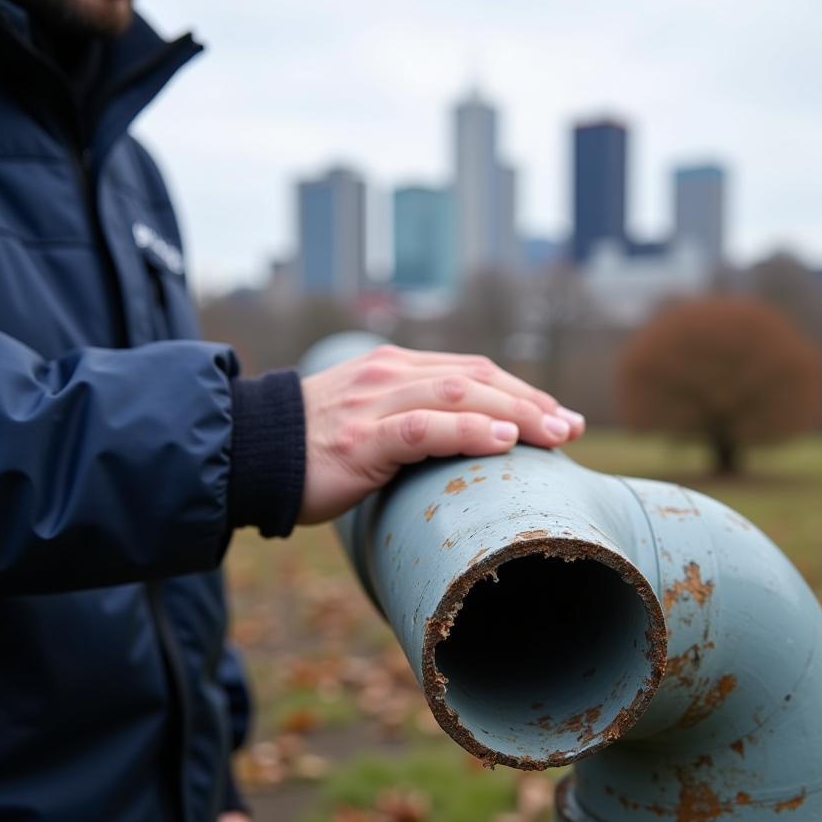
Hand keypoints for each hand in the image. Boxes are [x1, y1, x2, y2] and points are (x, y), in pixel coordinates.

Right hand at [299, 344, 585, 523]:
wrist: (247, 454)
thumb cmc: (312, 447)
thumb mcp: (368, 421)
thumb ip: (411, 421)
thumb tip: (461, 449)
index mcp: (397, 368)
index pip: (475, 371)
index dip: (523, 392)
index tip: (560, 417)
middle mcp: (391, 373)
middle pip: (479, 378)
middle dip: (533, 402)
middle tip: (573, 427)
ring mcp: (377, 401)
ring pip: (462, 395)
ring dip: (517, 414)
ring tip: (557, 434)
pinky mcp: (363, 435)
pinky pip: (426, 427)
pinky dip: (469, 432)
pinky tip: (504, 441)